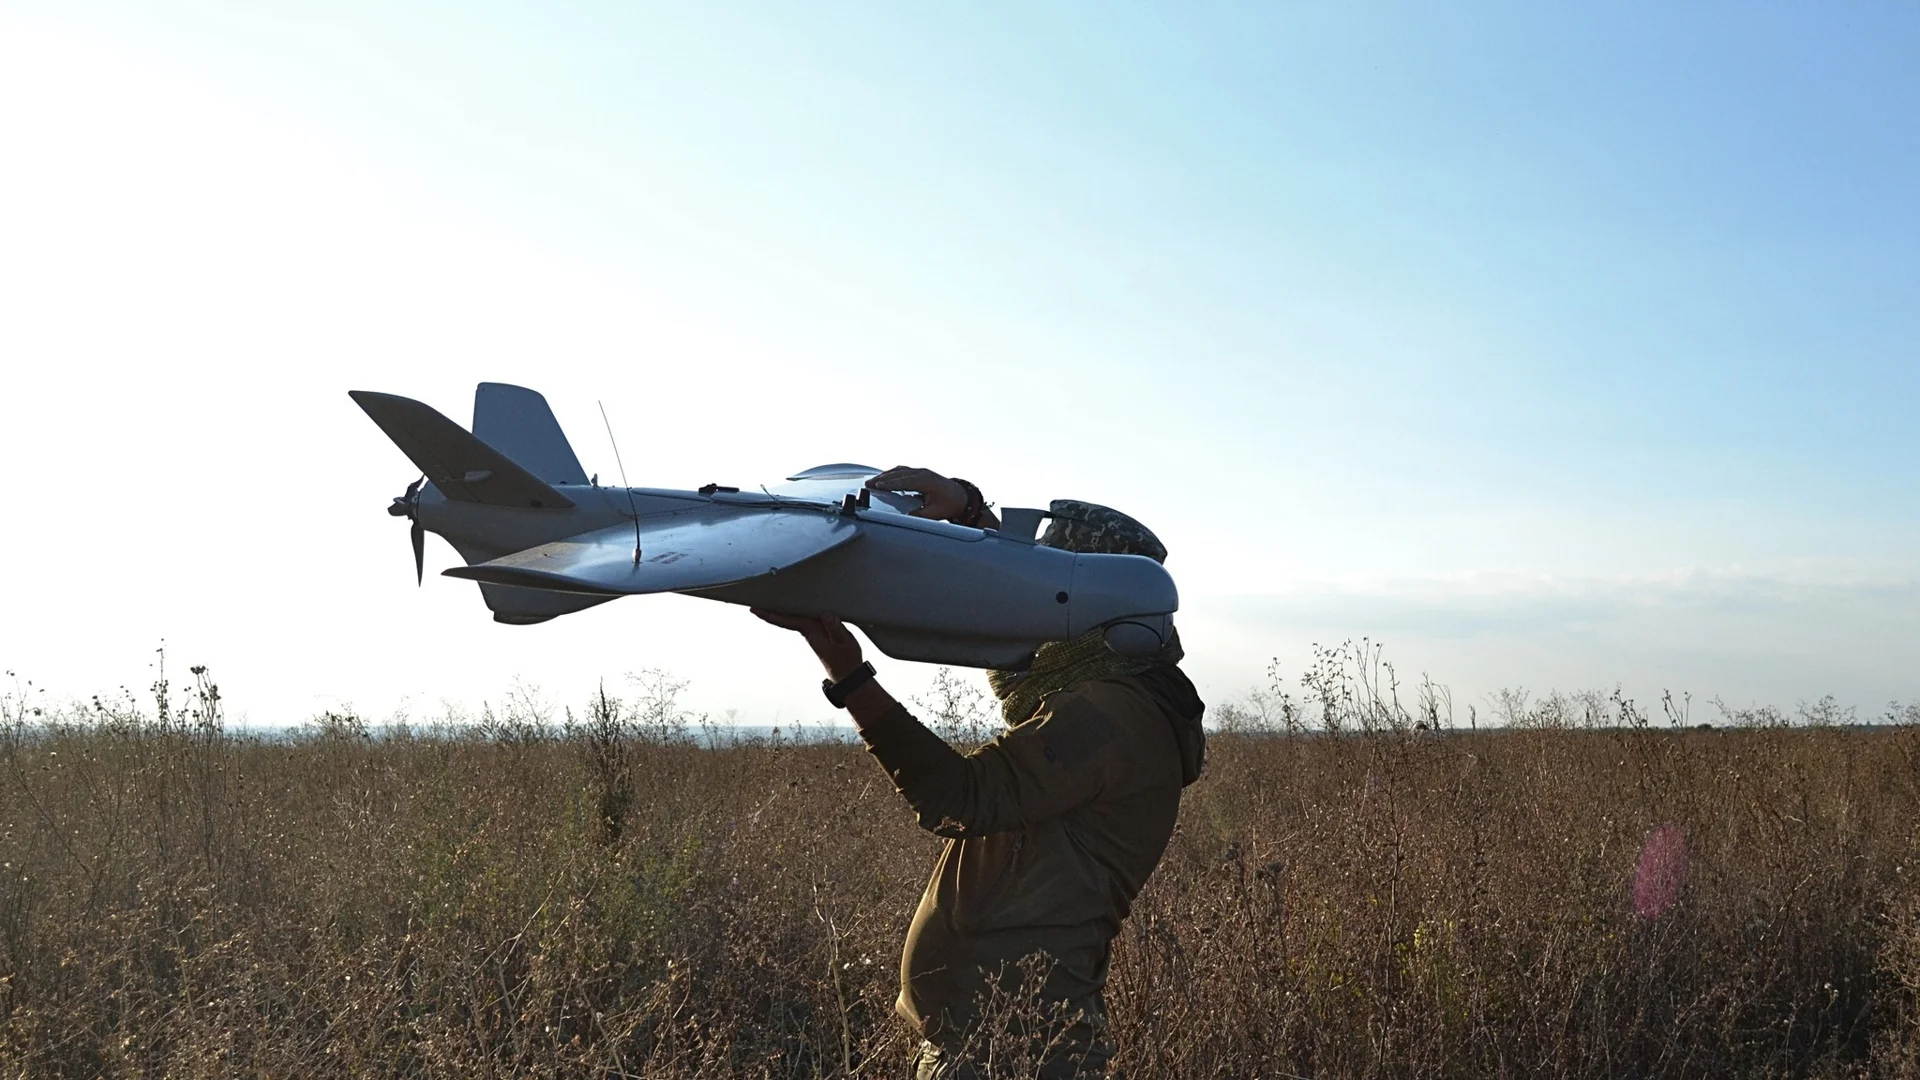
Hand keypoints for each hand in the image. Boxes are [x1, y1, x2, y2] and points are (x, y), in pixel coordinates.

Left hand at [751, 609, 865, 680]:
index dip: (770, 614)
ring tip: (768, 598)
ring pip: (792, 616)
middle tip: (753, 600)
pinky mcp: (819, 630)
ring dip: (780, 608)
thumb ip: (836, 630)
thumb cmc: (846, 660)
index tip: (755, 609)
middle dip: (770, 608)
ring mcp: (812, 631)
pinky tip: (792, 606)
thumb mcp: (844, 643)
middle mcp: (808, 630)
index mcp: (811, 631)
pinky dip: (793, 611)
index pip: (786, 620)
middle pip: (785, 616)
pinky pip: (802, 617)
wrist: (847, 673)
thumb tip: (827, 615)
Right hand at [866, 466, 967, 520]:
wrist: (961, 496)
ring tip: (872, 481)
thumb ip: (919, 516)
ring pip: (900, 470)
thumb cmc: (950, 504)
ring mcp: (921, 471)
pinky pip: (903, 471)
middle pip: (899, 473)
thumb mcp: (935, 513)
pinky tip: (884, 478)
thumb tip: (904, 519)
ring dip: (885, 475)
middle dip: (883, 478)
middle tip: (869, 483)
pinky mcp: (920, 473)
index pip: (904, 481)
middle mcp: (923, 473)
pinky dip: (892, 474)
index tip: (877, 485)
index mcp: (926, 481)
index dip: (890, 484)